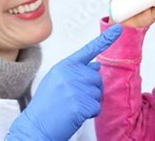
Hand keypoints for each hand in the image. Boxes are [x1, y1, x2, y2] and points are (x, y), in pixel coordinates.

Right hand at [6, 24, 122, 140]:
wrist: (35, 126)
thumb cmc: (45, 105)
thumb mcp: (56, 80)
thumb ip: (76, 71)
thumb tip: (96, 65)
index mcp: (65, 66)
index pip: (88, 50)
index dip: (106, 40)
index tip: (118, 29)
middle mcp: (71, 74)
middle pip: (97, 77)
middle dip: (90, 89)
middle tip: (73, 99)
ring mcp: (76, 89)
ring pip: (99, 93)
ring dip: (89, 102)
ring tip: (71, 106)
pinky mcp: (81, 104)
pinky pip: (97, 107)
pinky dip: (89, 114)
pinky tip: (75, 114)